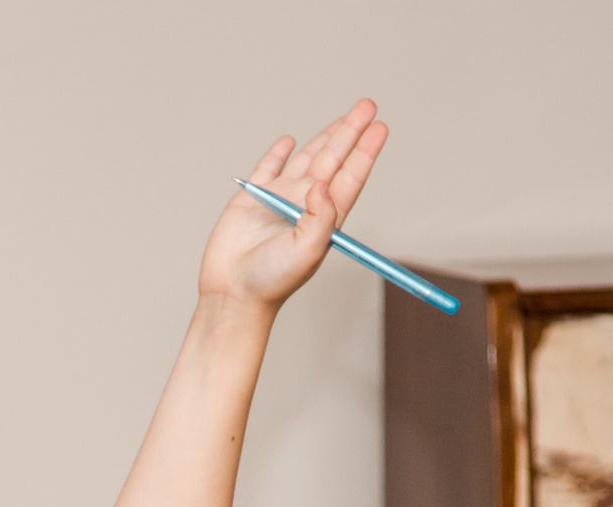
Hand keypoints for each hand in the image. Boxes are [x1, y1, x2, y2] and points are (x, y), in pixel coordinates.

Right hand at [197, 98, 389, 314]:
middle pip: (333, 160)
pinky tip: (288, 141)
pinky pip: (267, 168)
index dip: (365, 152)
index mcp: (324, 217)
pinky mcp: (251, 199)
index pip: (350, 177)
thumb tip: (322, 184)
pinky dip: (277, 153)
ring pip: (306, 158)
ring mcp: (278, 199)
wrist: (233, 292)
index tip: (379, 128)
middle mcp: (304, 204)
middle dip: (350, 132)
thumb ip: (320, 218)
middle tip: (368, 106)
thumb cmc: (272, 281)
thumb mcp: (307, 252)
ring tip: (343, 118)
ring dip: (324, 137)